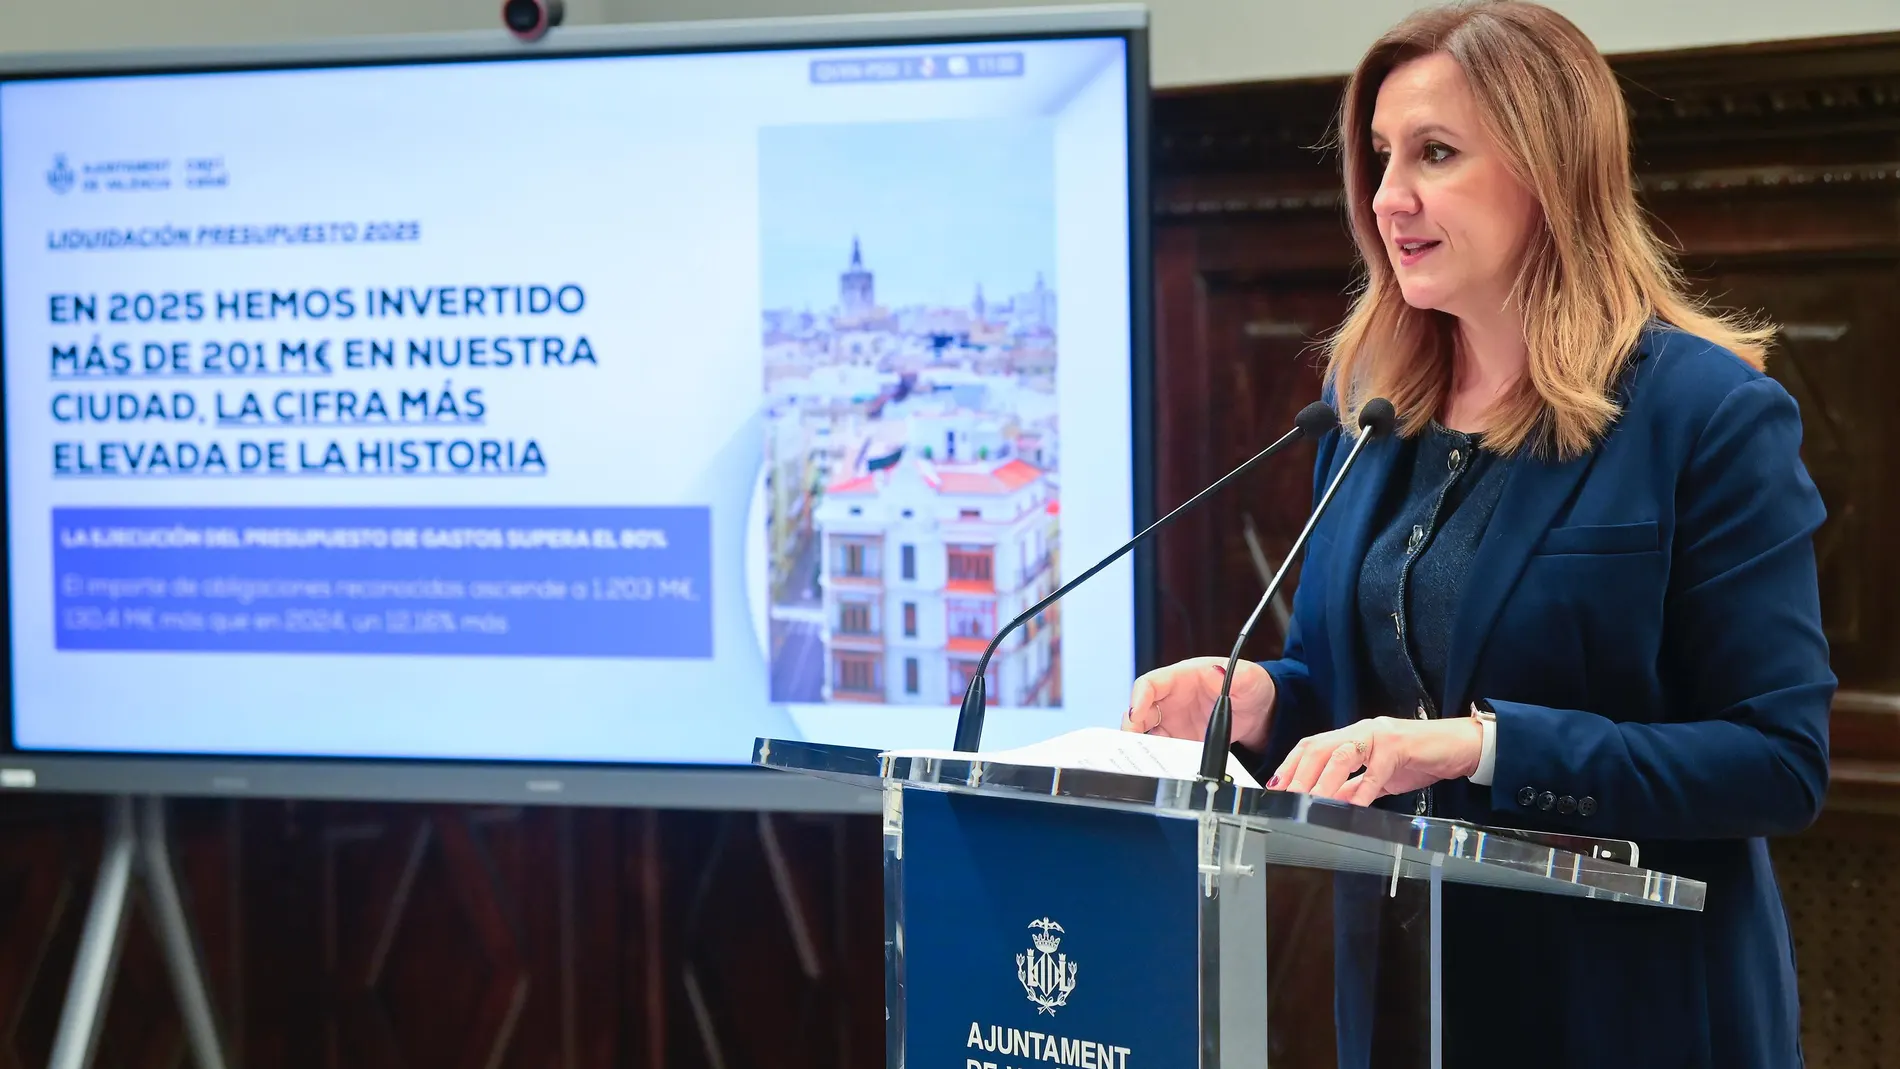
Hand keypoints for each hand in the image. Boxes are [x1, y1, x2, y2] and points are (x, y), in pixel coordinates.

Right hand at [1122, 658, 1275, 751]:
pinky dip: (1160, 761)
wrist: (1258, 712)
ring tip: (1147, 762)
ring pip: (1146, 735)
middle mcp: (1171, 699)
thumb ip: (1235, 675)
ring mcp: (1174, 722)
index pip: (1150, 683)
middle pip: (1140, 712)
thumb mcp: (1248, 677)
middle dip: (1131, 728)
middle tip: (1132, 746)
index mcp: (1182, 677)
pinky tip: (1166, 769)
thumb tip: (1215, 672)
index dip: (1138, 698)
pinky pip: (1163, 752)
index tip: (1135, 714)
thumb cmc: (1249, 686)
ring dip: (1143, 748)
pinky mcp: (1180, 741)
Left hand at [1269, 715, 1482, 805]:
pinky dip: (1361, 790)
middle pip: (1318, 747)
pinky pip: (1376, 771)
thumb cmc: (1420, 758)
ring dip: (1322, 781)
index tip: (1274, 786)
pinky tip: (1352, 806)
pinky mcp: (1401, 748)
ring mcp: (1380, 736)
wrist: (1460, 746)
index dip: (1290, 765)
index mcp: (1353, 735)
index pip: (1311, 746)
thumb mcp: (1379, 775)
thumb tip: (1327, 800)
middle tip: (1286, 797)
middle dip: (1298, 774)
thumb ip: (1353, 785)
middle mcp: (1362, 731)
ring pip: (1342, 755)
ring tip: (1310, 801)